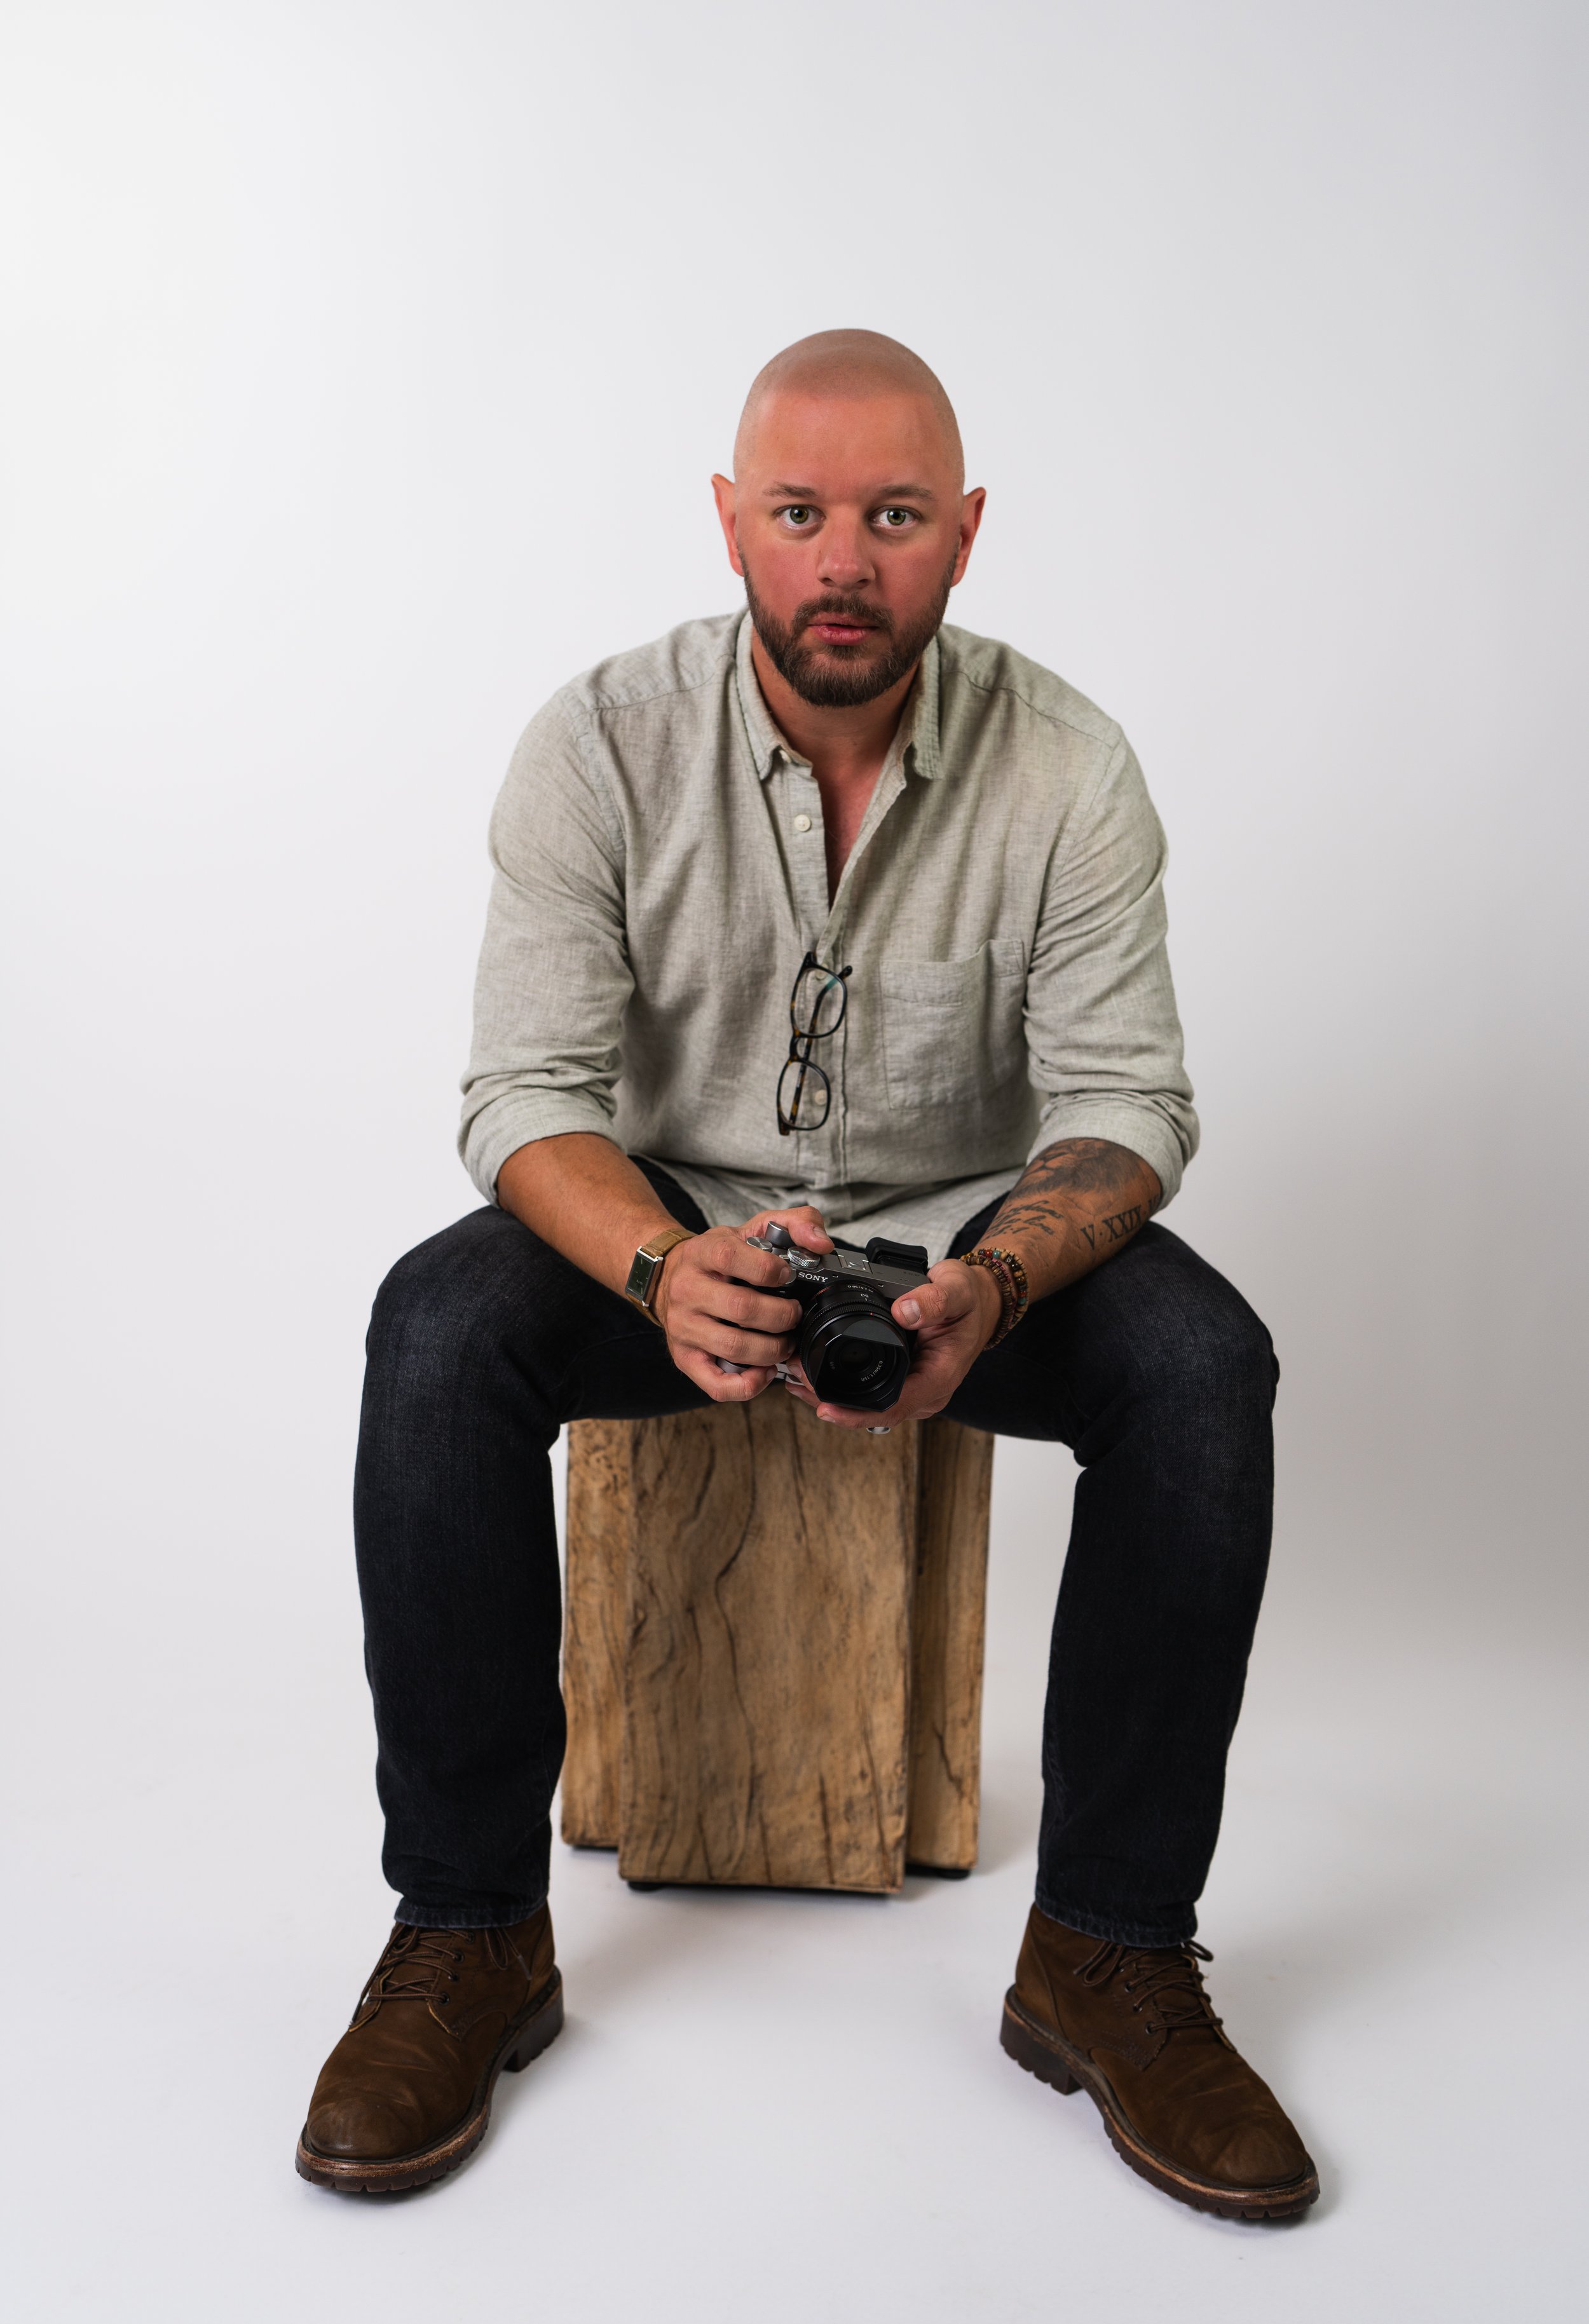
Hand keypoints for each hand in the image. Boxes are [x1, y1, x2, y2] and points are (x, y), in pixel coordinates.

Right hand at [654, 1206, 833, 1401]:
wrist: (670, 1277)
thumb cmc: (719, 1258)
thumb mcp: (753, 1228)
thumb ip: (796, 1223)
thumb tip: (822, 1244)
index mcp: (703, 1253)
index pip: (733, 1258)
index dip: (770, 1270)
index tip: (787, 1277)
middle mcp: (687, 1290)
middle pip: (742, 1308)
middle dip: (782, 1316)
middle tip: (794, 1315)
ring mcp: (683, 1327)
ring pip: (733, 1347)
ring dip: (772, 1350)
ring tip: (785, 1343)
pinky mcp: (684, 1358)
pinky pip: (717, 1385)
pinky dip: (749, 1385)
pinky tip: (765, 1370)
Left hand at [781, 1255, 1003, 1431]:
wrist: (979, 1303)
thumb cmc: (969, 1301)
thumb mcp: (957, 1291)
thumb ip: (934, 1300)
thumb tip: (905, 1310)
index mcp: (938, 1378)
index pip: (893, 1407)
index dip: (856, 1413)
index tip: (825, 1408)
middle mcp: (925, 1392)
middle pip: (873, 1413)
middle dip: (833, 1404)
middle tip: (795, 1382)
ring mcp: (913, 1390)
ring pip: (868, 1406)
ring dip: (833, 1397)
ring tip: (795, 1379)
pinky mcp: (903, 1381)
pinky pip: (870, 1393)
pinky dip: (842, 1386)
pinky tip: (815, 1373)